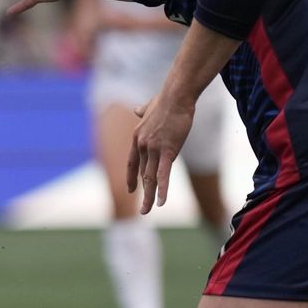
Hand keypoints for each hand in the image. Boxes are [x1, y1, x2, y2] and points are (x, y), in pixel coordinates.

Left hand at [127, 95, 192, 214]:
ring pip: (150, 178)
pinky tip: (160, 202)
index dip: (131, 178)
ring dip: (149, 197)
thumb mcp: (149, 107)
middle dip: (142, 193)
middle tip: (142, 211)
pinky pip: (163, 175)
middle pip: (141, 175)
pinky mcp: (168, 151)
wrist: (176, 96)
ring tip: (147, 211)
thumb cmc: (166, 100)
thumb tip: (137, 109)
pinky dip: (162, 190)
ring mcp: (153, 149)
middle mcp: (142, 145)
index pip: (132, 163)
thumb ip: (142, 111)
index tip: (130, 190)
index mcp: (137, 138)